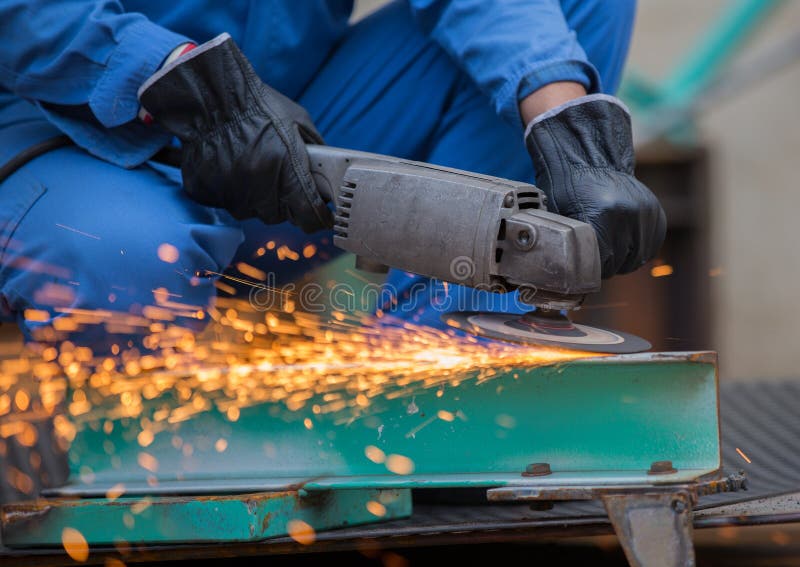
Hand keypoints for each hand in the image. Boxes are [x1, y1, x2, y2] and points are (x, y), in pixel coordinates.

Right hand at [138, 34, 331, 232]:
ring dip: (257, 196)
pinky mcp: (209, 194)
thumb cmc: (256, 105)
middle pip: (281, 215)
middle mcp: (260, 190)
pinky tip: (232, 165)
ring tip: (252, 164)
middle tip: (278, 174)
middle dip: (284, 200)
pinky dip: (232, 189)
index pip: (309, 216)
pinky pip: (228, 201)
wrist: (211, 97)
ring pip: (253, 210)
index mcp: (287, 173)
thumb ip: (316, 152)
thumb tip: (326, 172)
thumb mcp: (299, 123)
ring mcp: (233, 195)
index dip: (317, 218)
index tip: (320, 217)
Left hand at [524, 94, 666, 277]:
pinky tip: (622, 242)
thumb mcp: (559, 218)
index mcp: (601, 217)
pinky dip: (638, 249)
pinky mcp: (656, 212)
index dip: (590, 271)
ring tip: (608, 249)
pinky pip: (650, 246)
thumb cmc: (567, 189)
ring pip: (638, 258)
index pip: (600, 265)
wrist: (589, 158)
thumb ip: (568, 247)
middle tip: (594, 258)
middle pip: (620, 263)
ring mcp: (645, 213)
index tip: (583, 270)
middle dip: (607, 265)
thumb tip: (565, 276)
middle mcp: (628, 215)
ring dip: (624, 259)